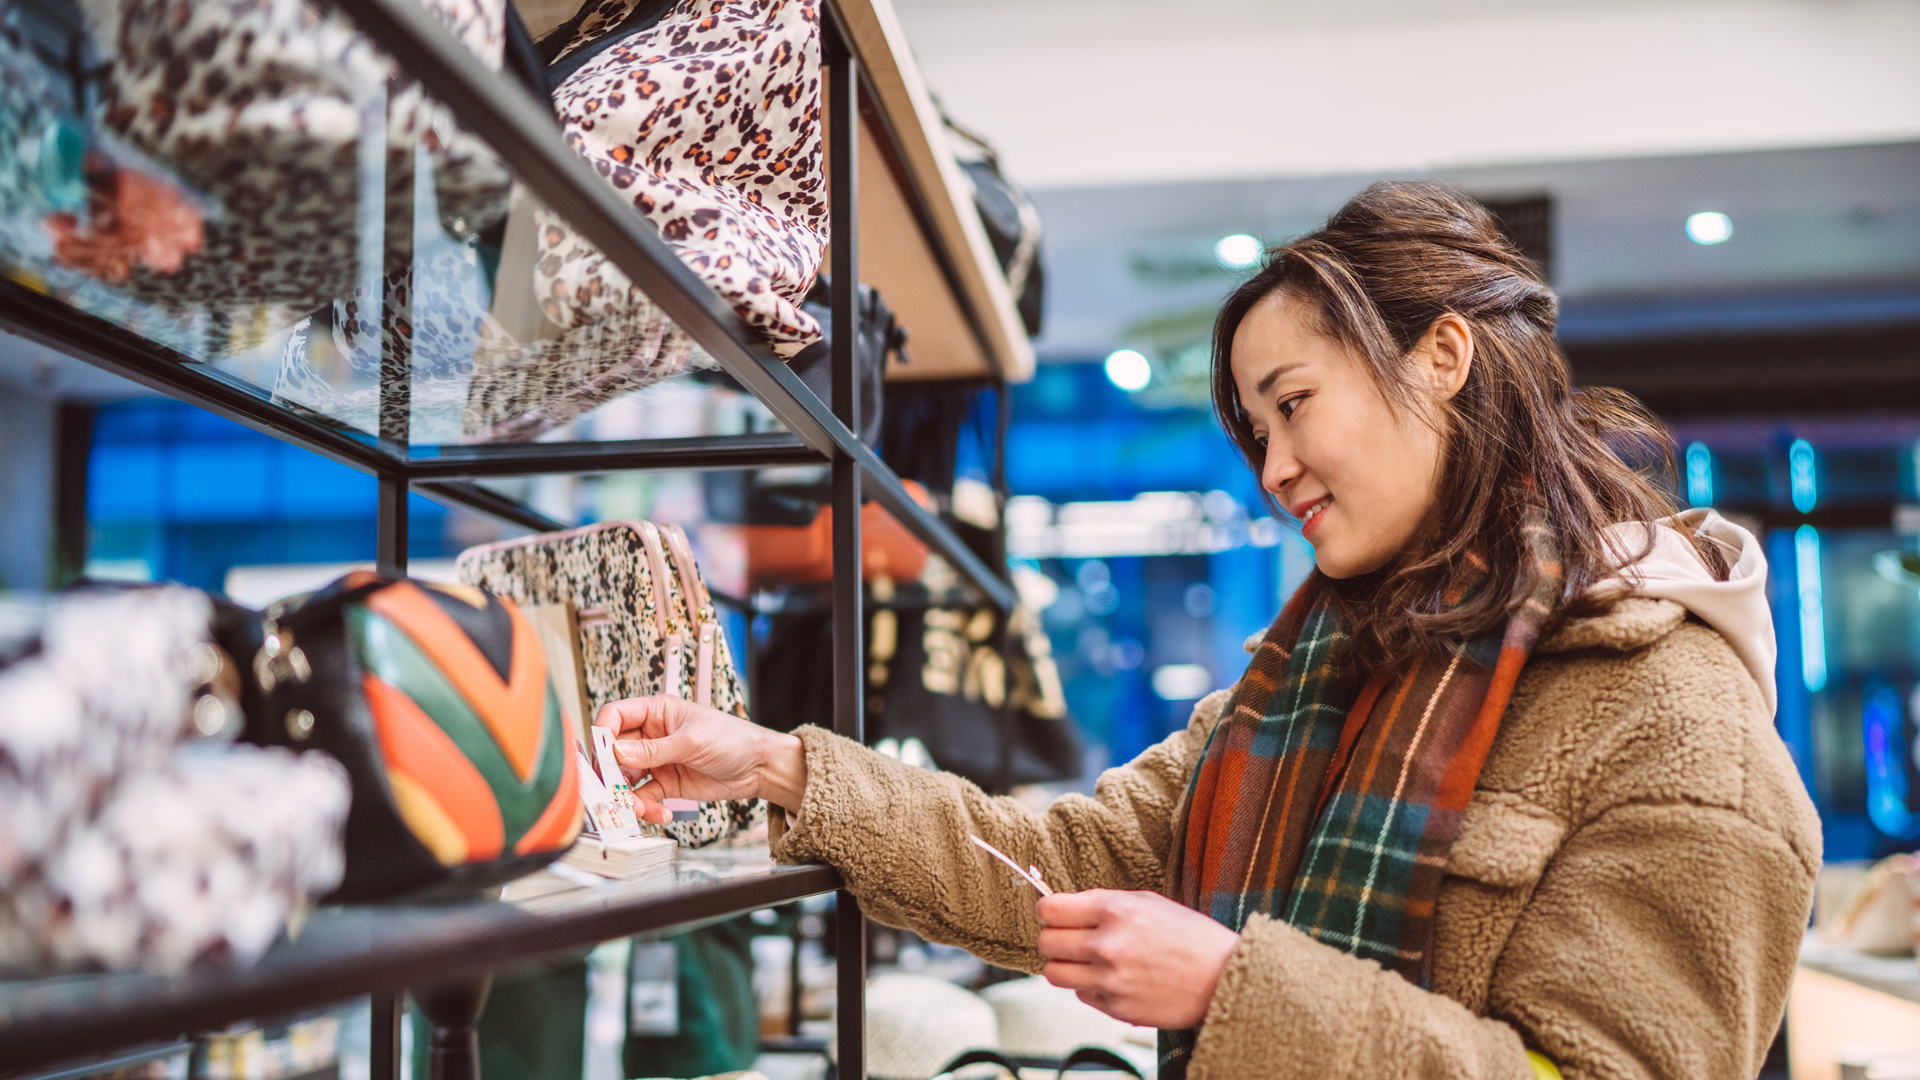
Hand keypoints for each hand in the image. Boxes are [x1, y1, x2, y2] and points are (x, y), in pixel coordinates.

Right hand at [594, 696, 805, 825]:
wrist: (759, 767)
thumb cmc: (733, 739)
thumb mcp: (692, 740)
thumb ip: (654, 749)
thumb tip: (617, 751)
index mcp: (657, 711)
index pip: (615, 716)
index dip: (603, 733)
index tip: (602, 755)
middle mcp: (651, 735)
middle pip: (613, 751)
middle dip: (611, 774)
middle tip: (612, 791)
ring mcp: (656, 760)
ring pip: (625, 778)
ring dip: (627, 796)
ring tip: (638, 809)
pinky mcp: (664, 783)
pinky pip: (643, 797)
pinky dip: (646, 808)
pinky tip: (661, 813)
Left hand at [1035, 889, 1239, 1028]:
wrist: (1224, 977)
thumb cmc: (1190, 935)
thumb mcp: (1147, 902)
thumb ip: (1103, 904)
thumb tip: (1063, 908)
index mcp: (1114, 911)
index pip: (1049, 909)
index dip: (1046, 910)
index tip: (1053, 913)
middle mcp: (1107, 945)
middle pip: (1046, 942)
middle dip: (1054, 938)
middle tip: (1070, 938)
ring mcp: (1110, 980)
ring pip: (1054, 973)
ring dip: (1066, 965)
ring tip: (1087, 960)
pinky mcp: (1116, 1007)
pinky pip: (1081, 995)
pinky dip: (1090, 987)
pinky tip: (1114, 978)